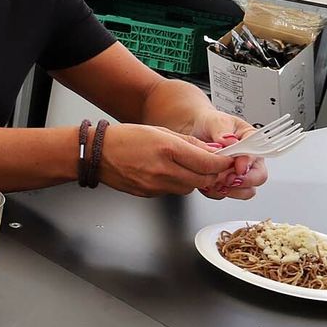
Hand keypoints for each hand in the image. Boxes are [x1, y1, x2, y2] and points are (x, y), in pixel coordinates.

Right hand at [97, 124, 234, 196]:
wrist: (97, 154)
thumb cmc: (124, 138)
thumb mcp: (160, 131)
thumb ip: (189, 143)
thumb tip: (212, 151)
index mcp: (168, 149)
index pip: (208, 163)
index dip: (223, 163)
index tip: (229, 161)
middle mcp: (163, 170)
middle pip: (203, 180)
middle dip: (214, 174)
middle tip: (216, 166)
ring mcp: (156, 186)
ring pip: (190, 188)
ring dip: (196, 180)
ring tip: (188, 167)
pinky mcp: (150, 195)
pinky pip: (173, 191)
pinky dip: (178, 184)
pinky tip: (168, 173)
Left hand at [189, 112, 267, 199]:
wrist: (195, 130)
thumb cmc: (211, 124)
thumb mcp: (217, 122)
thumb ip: (223, 132)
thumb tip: (230, 141)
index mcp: (252, 142)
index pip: (258, 156)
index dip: (248, 164)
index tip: (237, 167)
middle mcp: (250, 160)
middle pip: (259, 177)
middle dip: (243, 181)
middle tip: (227, 179)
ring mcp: (240, 173)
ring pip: (246, 191)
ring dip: (231, 190)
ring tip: (215, 182)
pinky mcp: (227, 183)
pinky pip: (227, 194)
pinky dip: (216, 192)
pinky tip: (207, 184)